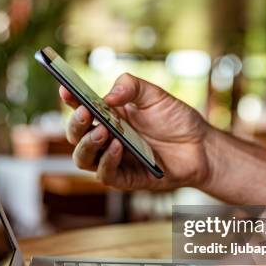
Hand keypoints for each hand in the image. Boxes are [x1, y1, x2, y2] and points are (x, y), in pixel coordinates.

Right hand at [60, 73, 211, 190]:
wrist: (201, 146)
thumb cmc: (176, 120)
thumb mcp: (154, 95)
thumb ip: (131, 87)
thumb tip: (108, 97)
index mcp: (108, 117)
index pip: (81, 108)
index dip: (70, 99)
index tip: (65, 89)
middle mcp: (105, 139)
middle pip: (76, 136)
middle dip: (76, 124)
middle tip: (85, 112)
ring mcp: (113, 160)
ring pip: (83, 158)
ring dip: (88, 144)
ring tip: (103, 132)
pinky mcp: (126, 178)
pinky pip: (106, 174)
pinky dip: (107, 161)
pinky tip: (118, 146)